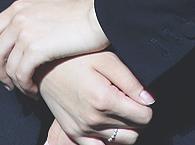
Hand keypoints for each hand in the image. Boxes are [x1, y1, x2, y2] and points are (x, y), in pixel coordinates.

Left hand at [0, 0, 109, 93]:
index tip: (2, 63)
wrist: (98, 17)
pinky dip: (25, 86)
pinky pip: (21, 74)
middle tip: (10, 82)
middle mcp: (17, 19)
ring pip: (8, 66)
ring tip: (25, 89)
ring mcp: (25, 34)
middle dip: (0, 70)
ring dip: (13, 82)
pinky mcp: (36, 50)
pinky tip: (34, 90)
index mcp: (18, 7)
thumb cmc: (77, 9)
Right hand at [38, 52, 152, 144]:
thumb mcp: (107, 60)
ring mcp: (82, 130)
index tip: (140, 96)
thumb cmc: (77, 58)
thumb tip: (150, 100)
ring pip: (120, 142)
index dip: (147, 106)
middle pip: (135, 132)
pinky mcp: (73, 133)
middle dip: (138, 118)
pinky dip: (108, 139)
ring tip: (119, 110)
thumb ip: (131, 81)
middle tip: (130, 101)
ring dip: (125, 129)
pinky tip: (107, 123)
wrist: (44, 66)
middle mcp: (94, 120)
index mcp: (104, 100)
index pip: (144, 117)